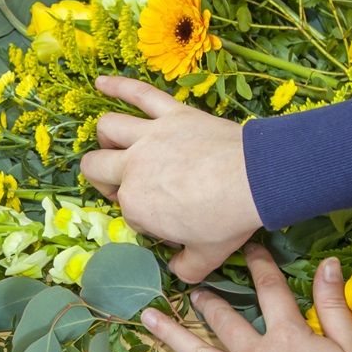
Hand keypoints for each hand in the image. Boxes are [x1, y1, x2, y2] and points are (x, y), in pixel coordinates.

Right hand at [80, 76, 261, 281]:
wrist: (255, 180)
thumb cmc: (228, 220)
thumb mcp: (207, 257)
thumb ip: (186, 267)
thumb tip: (178, 270)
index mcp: (136, 205)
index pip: (127, 209)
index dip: (143, 216)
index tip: (165, 220)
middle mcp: (133, 167)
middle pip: (96, 166)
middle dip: (103, 178)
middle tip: (122, 186)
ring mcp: (150, 136)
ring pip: (109, 128)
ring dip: (107, 137)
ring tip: (115, 144)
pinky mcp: (172, 114)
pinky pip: (140, 94)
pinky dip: (117, 85)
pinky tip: (100, 81)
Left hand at [135, 245, 351, 351]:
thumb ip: (335, 305)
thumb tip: (329, 264)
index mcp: (288, 338)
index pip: (271, 291)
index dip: (261, 265)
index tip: (250, 248)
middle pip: (225, 321)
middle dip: (208, 301)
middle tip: (190, 288)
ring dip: (172, 334)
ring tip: (150, 317)